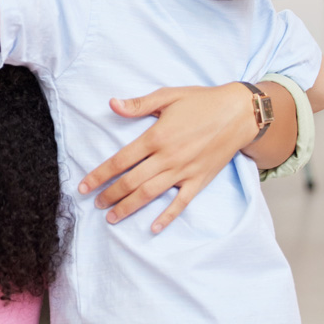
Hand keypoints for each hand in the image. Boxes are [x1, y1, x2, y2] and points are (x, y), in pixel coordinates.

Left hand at [77, 83, 259, 233]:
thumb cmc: (202, 101)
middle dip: (110, 195)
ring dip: (128, 208)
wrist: (240, 112)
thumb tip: (112, 104)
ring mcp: (184, 171)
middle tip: (96, 204)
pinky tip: (153, 228)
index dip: (100, 175)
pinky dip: (167, 217)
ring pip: (150, 194)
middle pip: (131, 182)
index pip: (120, 160)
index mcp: (156, 137)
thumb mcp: (168, 96)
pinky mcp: (199, 180)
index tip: (84, 186)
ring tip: (112, 217)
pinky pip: (181, 203)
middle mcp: (167, 157)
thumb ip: (139, 104)